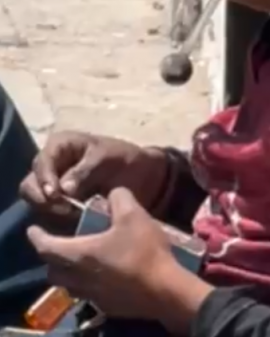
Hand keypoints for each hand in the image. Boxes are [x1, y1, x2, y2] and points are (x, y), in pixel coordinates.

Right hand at [20, 131, 169, 215]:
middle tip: (65, 209)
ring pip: (36, 202)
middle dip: (44, 199)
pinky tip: (73, 224)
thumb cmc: (123, 159)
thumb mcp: (108, 158)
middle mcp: (50, 165)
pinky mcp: (59, 206)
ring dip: (50, 212)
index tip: (56, 194)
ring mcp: (52, 186)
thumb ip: (86, 170)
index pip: (42, 161)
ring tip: (72, 216)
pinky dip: (57, 221)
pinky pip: (48, 216)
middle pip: (31, 184)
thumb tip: (64, 189)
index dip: (45, 177)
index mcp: (60, 145)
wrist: (140, 177)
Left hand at [27, 189, 212, 334]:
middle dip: (51, 257)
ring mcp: (92, 295)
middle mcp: (79, 278)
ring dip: (67, 273)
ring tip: (78, 260)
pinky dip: (86, 284)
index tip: (32, 229)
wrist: (164, 290)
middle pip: (52, 271)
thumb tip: (112, 192)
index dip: (37, 236)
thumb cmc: (143, 250)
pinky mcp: (107, 306)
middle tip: (58, 244)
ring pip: (69, 286)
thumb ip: (118, 197)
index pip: (46, 247)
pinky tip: (102, 275)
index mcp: (79, 254)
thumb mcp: (133, 213)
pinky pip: (87, 295)